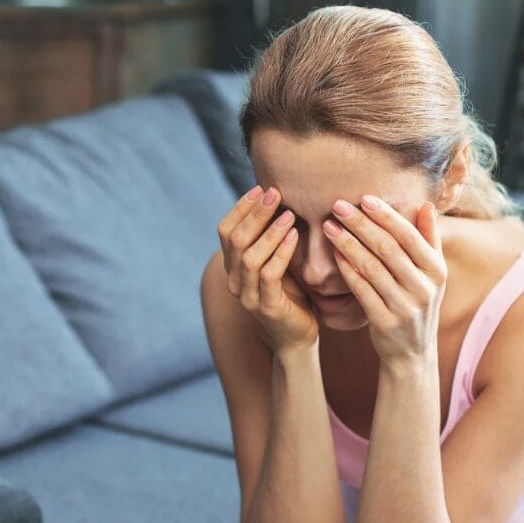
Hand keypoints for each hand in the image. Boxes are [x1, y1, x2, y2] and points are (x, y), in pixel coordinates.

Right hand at [217, 185, 318, 353]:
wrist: (298, 335)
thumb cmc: (291, 293)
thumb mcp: (277, 260)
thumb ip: (270, 236)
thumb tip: (275, 195)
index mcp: (232, 267)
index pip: (225, 231)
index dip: (240, 207)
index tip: (260, 187)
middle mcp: (234, 281)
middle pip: (236, 240)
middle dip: (255, 213)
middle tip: (275, 193)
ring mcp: (248, 296)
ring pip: (249, 257)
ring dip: (269, 232)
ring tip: (289, 214)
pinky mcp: (267, 307)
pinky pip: (269, 275)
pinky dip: (281, 252)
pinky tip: (294, 236)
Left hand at [322, 196, 446, 364]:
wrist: (412, 352)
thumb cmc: (417, 302)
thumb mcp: (432, 274)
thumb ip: (429, 239)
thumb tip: (426, 204)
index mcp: (437, 270)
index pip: (409, 236)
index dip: (386, 216)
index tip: (363, 198)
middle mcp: (424, 287)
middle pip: (388, 249)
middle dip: (361, 224)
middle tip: (338, 206)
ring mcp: (405, 307)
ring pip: (372, 268)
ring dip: (348, 244)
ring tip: (329, 227)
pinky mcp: (385, 322)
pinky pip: (362, 291)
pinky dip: (347, 271)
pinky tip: (334, 255)